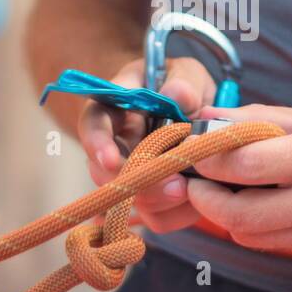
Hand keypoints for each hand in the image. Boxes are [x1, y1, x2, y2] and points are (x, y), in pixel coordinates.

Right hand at [77, 56, 215, 233]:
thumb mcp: (186, 73)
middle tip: (174, 184)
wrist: (194, 112)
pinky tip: (198, 197)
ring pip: (131, 202)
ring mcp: (131, 176)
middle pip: (108, 174)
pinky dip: (178, 212)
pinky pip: (157, 218)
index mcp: (114, 108)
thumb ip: (184, 82)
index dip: (97, 144)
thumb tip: (176, 96)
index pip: (93, 123)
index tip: (111, 161)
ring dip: (161, 200)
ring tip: (190, 189)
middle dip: (139, 183)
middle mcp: (114, 146)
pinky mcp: (153, 199)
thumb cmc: (182, 86)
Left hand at [186, 104, 291, 260]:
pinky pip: (277, 244)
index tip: (197, 152)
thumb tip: (213, 117)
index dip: (208, 162)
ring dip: (228, 216)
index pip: (242, 167)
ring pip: (251, 236)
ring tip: (229, 191)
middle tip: (197, 181)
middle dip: (206, 197)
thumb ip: (265, 119)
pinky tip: (265, 204)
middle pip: (237, 214)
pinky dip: (260, 227)